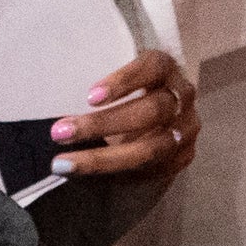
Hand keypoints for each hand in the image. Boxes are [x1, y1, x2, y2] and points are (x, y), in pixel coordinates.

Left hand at [50, 49, 198, 185]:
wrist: (164, 118)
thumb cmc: (130, 92)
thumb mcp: (121, 81)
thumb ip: (101, 92)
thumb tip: (61, 117)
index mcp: (167, 68)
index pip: (153, 67)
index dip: (124, 81)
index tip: (89, 97)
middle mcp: (182, 97)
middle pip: (151, 111)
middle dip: (103, 124)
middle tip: (59, 133)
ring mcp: (187, 128)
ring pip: (151, 147)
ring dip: (104, 158)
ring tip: (64, 164)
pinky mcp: (184, 156)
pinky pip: (152, 170)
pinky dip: (118, 174)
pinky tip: (87, 178)